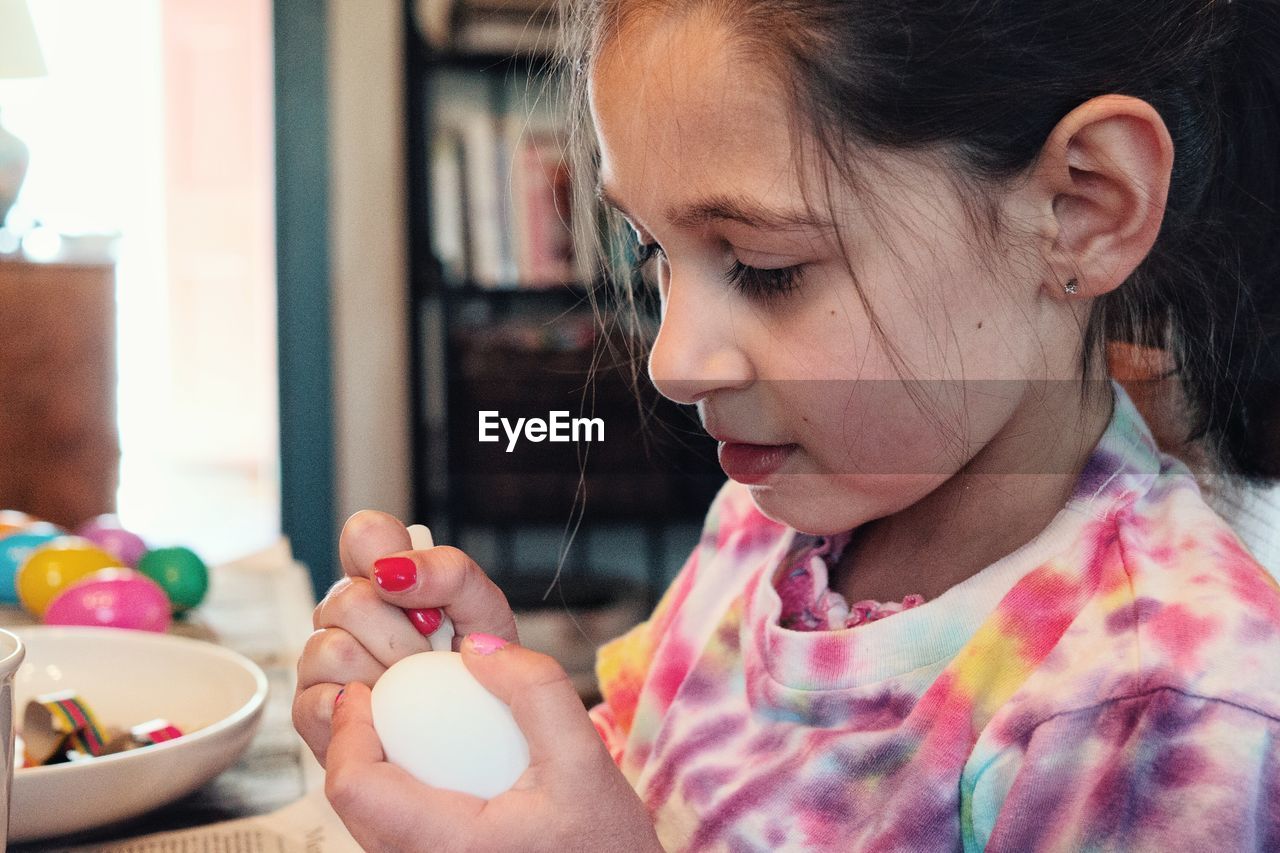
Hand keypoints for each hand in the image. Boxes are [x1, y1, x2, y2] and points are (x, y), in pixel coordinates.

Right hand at [293, 511, 519, 764]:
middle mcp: (344, 610)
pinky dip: (362, 712)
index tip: (415, 593)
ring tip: (412, 689)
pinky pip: (318, 701)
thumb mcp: (484, 612)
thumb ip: (449, 573)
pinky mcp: (310, 709)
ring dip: (387, 677)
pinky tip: (385, 714)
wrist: (481, 732)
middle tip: (429, 657)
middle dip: (403, 636)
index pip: (363, 533)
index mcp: (383, 575)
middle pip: (350, 599)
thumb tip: (392, 570)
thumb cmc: (478, 667)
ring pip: (334, 649)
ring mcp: (321, 658)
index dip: (387, 556)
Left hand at [326, 635, 661, 852]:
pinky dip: (394, 794)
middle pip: (351, 806)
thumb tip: (476, 646)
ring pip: (367, 822)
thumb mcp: (585, 759)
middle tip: (376, 696)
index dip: (347, 729)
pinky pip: (392, 834)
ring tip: (401, 724)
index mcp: (451, 847)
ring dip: (371, 769)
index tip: (363, 689)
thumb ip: (537, 692)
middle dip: (353, 743)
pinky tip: (431, 764)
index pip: (355, 789)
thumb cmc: (607, 848)